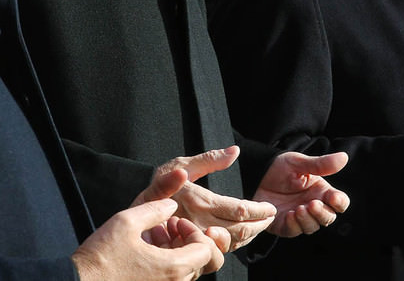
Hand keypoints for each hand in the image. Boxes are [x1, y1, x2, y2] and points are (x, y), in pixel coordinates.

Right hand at [72, 199, 223, 280]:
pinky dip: (165, 262)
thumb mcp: (127, 221)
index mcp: (173, 268)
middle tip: (169, 227)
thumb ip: (156, 208)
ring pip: (185, 271)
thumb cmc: (102, 257)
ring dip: (175, 250)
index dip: (194, 231)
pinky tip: (146, 248)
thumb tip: (172, 205)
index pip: (207, 251)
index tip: (175, 222)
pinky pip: (170, 278)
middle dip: (188, 240)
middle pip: (199, 262)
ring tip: (153, 234)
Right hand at [136, 146, 275, 251]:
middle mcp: (199, 225)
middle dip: (260, 225)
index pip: (239, 210)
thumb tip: (235, 151)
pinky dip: (233, 244)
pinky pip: (217, 252)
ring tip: (259, 226)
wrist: (133, 211)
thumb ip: (209, 159)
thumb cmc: (157, 183)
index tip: (270, 208)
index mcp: (199, 202)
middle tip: (270, 218)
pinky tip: (239, 235)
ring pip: (231, 244)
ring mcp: (194, 240)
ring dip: (249, 236)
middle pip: (240, 231)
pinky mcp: (189, 250)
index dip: (259, 210)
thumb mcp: (179, 164)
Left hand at [252, 151, 349, 236]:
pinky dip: (293, 225)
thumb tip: (344, 157)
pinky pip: (293, 230)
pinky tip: (288, 215)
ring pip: (312, 226)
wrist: (255, 174)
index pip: (339, 202)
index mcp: (321, 191)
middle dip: (322, 213)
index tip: (334, 198)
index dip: (339, 202)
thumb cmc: (279, 167)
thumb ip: (320, 164)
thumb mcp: (299, 163)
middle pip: (328, 217)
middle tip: (312, 204)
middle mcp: (313, 206)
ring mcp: (299, 217)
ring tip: (299, 209)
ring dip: (308, 220)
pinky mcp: (284, 225)